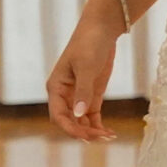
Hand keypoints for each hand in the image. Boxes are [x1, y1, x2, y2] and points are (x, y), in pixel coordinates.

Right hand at [47, 8, 122, 142]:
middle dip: (83, 132)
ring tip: (109, 137)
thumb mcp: (86, 67)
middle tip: (102, 137)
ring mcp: (78, 96)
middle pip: (70, 122)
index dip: (70, 128)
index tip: (85, 136)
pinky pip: (92, 116)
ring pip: (81, 122)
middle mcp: (64, 95)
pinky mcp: (91, 95)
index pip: (58, 115)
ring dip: (92, 131)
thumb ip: (83, 91)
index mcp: (55, 87)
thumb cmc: (89, 44)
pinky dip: (99, 125)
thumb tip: (78, 115)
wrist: (102, 29)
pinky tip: (110, 133)